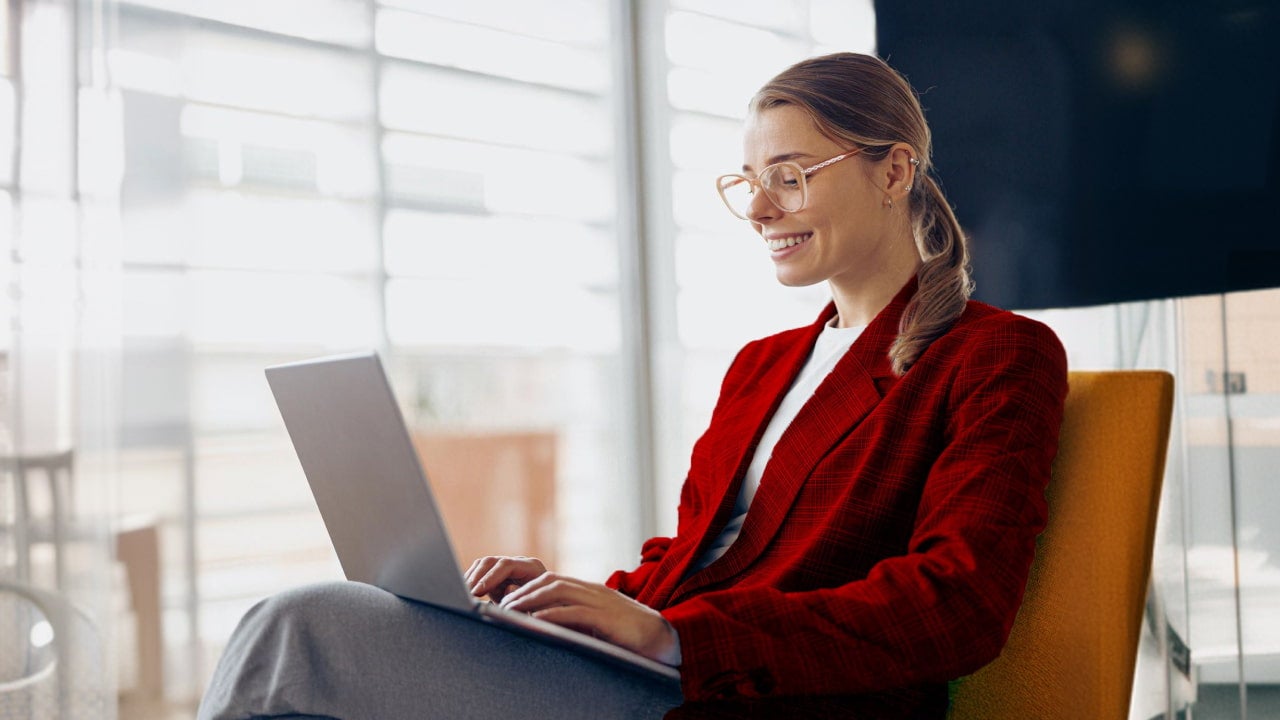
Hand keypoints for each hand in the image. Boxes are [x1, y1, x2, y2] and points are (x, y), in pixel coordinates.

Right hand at [465, 556, 546, 603]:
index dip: (490, 578)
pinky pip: (481, 573)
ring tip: (462, 593)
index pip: (506, 565)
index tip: (477, 591)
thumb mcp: (538, 607)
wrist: (551, 610)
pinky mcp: (499, 576)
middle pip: (493, 562)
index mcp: (532, 568)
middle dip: (477, 577)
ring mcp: (508, 569)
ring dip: (471, 578)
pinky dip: (471, 582)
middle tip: (465, 592)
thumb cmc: (547, 610)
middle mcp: (519, 564)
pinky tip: (464, 593)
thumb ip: (524, 598)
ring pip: (484, 565)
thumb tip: (508, 588)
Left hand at [500, 572, 680, 665]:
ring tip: (511, 611)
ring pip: (558, 592)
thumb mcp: (599, 623)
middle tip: (501, 604)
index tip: (506, 599)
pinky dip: (553, 615)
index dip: (527, 588)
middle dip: (523, 591)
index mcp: (589, 591)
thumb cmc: (629, 635)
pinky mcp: (607, 618)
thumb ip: (577, 620)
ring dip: (531, 600)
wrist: (664, 637)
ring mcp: (600, 602)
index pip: (552, 581)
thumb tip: (548, 627)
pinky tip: (536, 622)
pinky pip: (575, 612)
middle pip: (550, 581)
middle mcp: (592, 591)